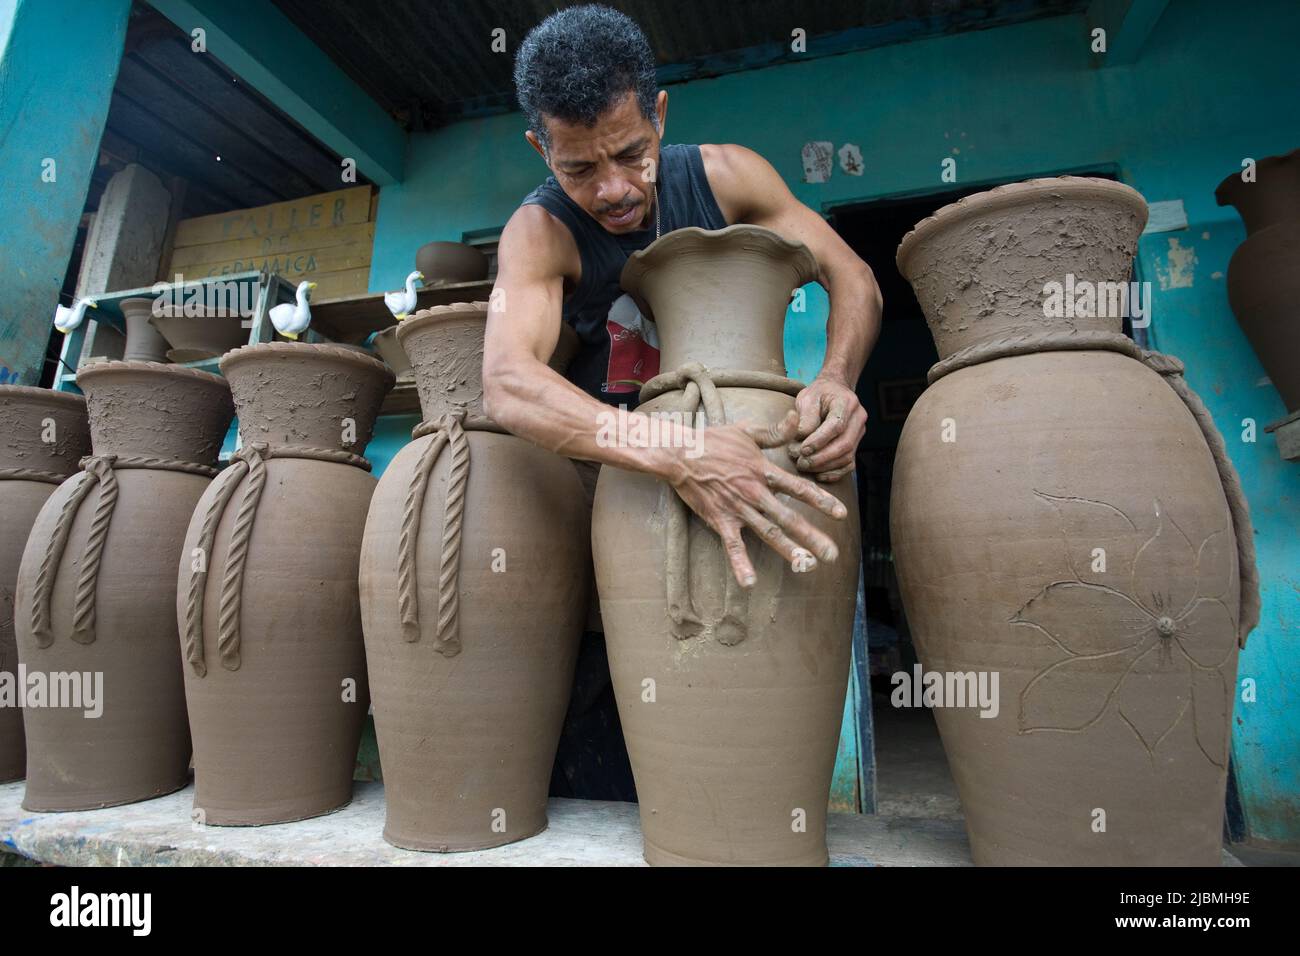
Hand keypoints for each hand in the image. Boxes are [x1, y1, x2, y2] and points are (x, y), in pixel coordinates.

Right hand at [665, 410, 847, 587]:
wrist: (679, 454)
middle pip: (789, 517)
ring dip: (789, 550)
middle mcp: (755, 492)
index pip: (799, 488)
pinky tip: (750, 583)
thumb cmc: (712, 441)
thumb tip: (797, 418)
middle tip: (833, 554)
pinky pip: (732, 546)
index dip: (822, 501)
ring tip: (807, 565)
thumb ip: (775, 431)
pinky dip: (740, 564)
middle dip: (812, 536)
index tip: (842, 514)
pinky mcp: (720, 520)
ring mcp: (738, 508)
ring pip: (768, 532)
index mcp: (764, 471)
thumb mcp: (747, 431)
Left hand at [787, 376, 866, 481]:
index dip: (819, 440)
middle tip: (801, 462)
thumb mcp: (807, 398)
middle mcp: (858, 417)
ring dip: (825, 466)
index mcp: (846, 402)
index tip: (802, 449)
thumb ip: (805, 417)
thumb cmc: (818, 394)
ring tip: (804, 466)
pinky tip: (818, 474)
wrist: (834, 391)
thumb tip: (801, 438)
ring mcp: (860, 432)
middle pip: (844, 444)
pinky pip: (849, 464)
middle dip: (821, 457)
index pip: (836, 425)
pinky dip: (834, 472)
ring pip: (847, 456)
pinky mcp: (856, 444)